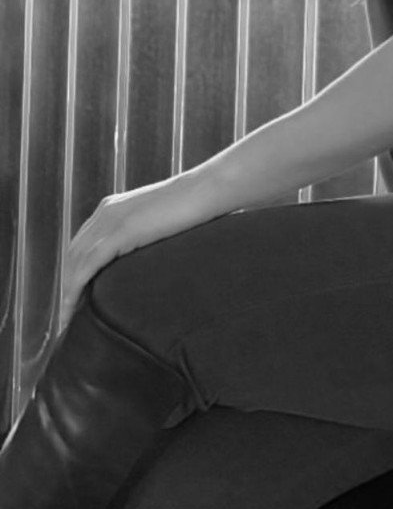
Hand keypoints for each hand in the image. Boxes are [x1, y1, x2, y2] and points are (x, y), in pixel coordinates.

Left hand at [59, 181, 206, 330]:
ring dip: (67, 292)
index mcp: (113, 207)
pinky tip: (73, 307)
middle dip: (67, 284)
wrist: (209, 189)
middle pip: (73, 254)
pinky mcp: (121, 231)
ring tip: (69, 319)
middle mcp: (106, 211)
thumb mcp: (161, 221)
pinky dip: (75, 288)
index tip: (75, 296)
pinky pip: (87, 265)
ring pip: (75, 262)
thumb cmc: (196, 206)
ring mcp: (111, 220)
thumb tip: (149, 257)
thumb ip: (146, 234)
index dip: (74, 270)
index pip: (82, 244)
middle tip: (69, 314)